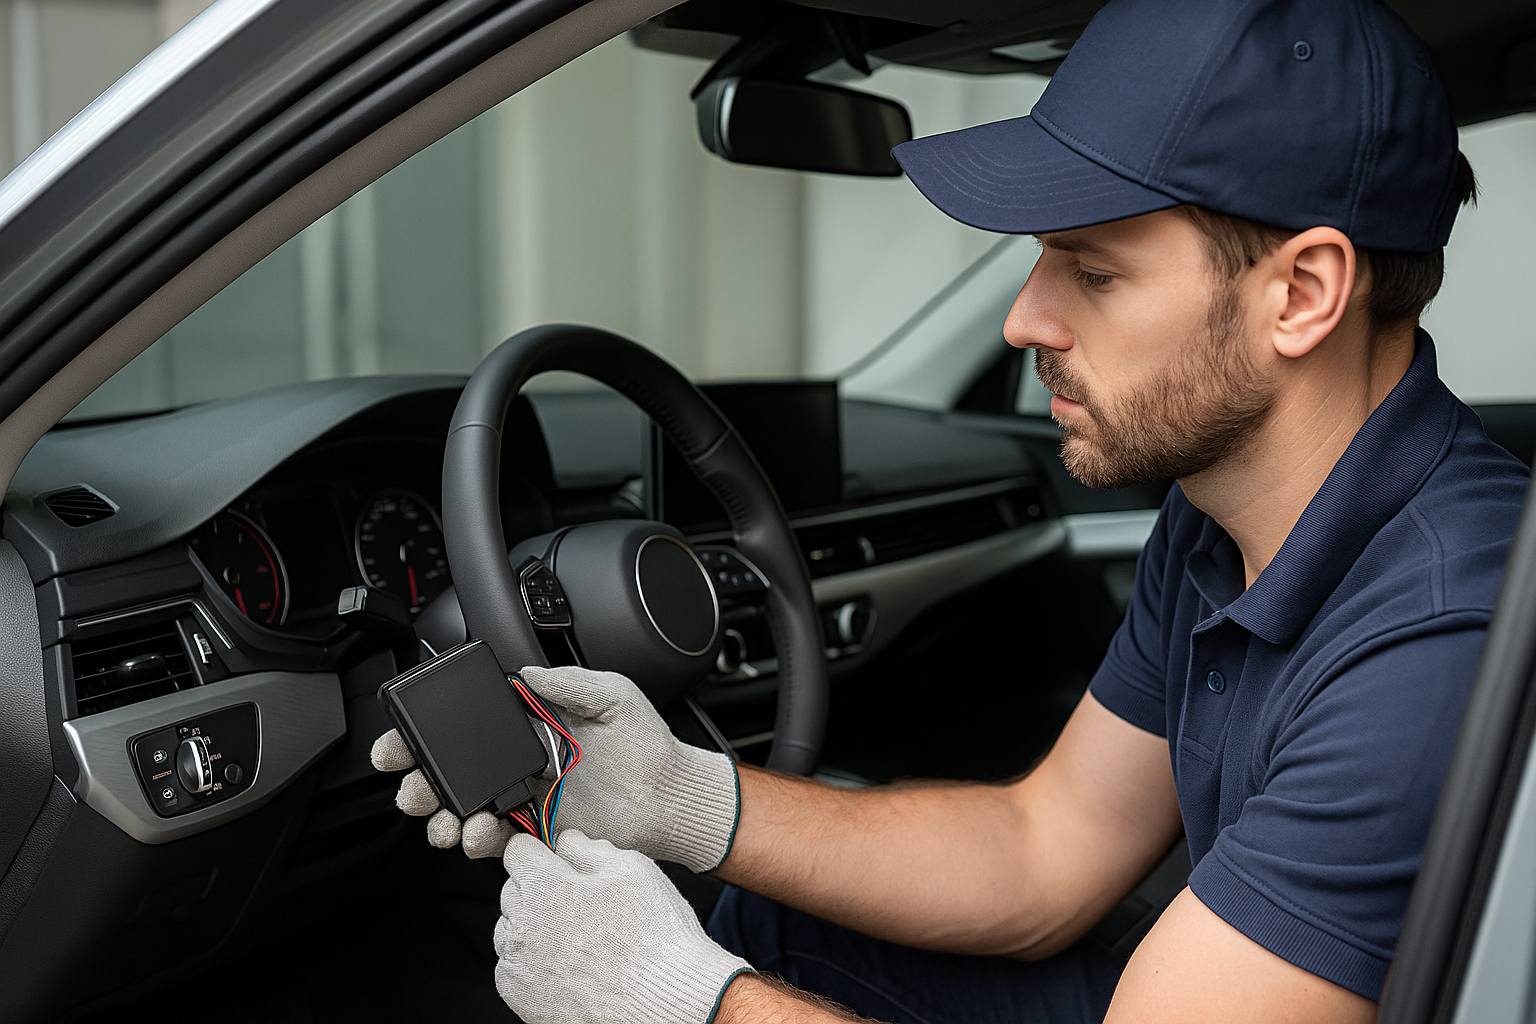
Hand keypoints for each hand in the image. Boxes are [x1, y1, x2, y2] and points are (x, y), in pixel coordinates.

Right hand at [371, 664, 739, 870]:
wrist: (669, 796)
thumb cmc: (646, 743)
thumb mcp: (613, 696)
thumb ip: (570, 682)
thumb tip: (527, 671)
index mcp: (528, 722)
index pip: (468, 723)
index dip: (428, 731)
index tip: (402, 738)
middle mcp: (518, 759)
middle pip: (451, 769)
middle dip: (419, 778)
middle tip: (409, 785)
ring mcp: (523, 797)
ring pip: (462, 806)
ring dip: (440, 815)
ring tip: (442, 819)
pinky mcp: (535, 830)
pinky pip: (493, 837)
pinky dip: (475, 838)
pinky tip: (477, 832)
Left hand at [494, 830, 751, 1023]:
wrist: (663, 1002)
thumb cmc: (653, 937)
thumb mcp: (631, 869)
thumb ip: (588, 847)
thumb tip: (567, 841)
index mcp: (543, 884)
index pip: (518, 849)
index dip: (542, 851)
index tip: (557, 861)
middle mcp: (520, 923)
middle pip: (515, 888)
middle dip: (541, 889)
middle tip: (582, 904)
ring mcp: (517, 963)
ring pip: (513, 928)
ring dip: (536, 926)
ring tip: (581, 938)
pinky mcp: (520, 996)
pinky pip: (516, 966)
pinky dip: (536, 961)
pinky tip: (573, 964)